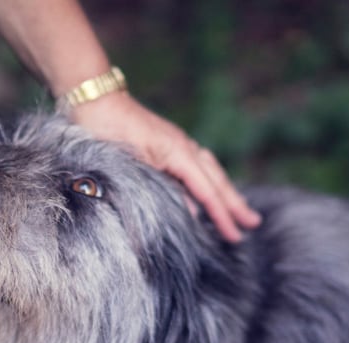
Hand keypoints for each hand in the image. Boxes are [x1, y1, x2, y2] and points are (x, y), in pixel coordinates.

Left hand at [68, 91, 261, 241]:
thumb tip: (191, 212)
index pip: (207, 191)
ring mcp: (177, 143)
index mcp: (179, 153)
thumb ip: (161, 188)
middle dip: (235, 204)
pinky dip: (208, 181)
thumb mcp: (132, 166)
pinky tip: (207, 190)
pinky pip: (197, 166)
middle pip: (216, 180)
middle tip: (254, 224)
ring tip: (239, 209)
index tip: (235, 236)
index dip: (222, 215)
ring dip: (225, 192)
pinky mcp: (167, 144)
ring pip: (209, 171)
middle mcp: (184, 147)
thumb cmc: (107, 130)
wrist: (95, 100)